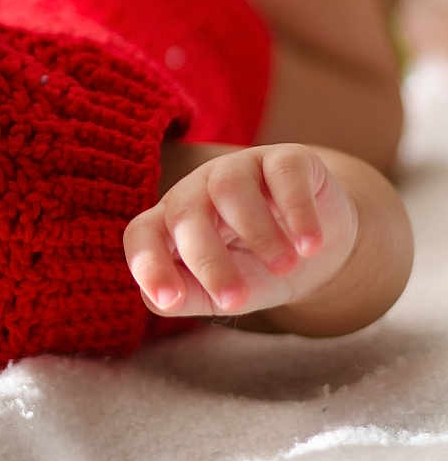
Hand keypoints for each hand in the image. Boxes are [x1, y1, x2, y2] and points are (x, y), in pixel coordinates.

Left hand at [123, 144, 358, 317]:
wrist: (318, 244)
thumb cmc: (257, 268)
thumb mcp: (224, 291)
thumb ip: (190, 296)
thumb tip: (162, 301)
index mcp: (172, 223)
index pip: (142, 234)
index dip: (147, 263)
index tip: (168, 300)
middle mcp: (197, 190)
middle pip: (184, 214)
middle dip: (206, 260)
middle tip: (236, 299)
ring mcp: (239, 169)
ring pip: (229, 187)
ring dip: (257, 232)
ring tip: (285, 267)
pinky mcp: (284, 159)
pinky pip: (283, 173)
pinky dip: (296, 210)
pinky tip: (309, 244)